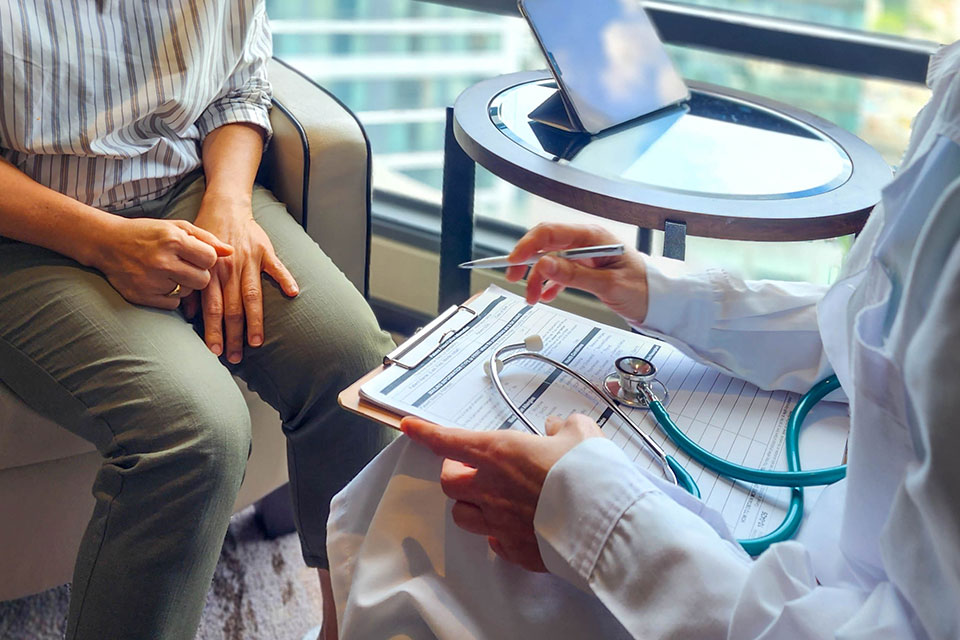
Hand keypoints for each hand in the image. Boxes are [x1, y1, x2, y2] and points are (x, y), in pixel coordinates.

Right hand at [92, 217, 231, 309]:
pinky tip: (158, 282)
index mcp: (173, 240)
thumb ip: (206, 238)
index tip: (196, 255)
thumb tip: (231, 252)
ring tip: (169, 272)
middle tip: (184, 266)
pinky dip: (170, 296)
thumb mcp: (177, 227)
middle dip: (198, 274)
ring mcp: (152, 281)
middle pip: (204, 280)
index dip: (206, 258)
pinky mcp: (143, 297)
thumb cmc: (148, 233)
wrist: (108, 243)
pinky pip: (173, 304)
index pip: (210, 259)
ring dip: (184, 285)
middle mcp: (163, 261)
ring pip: (189, 293)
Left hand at [192, 193, 297, 361]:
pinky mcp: (265, 251)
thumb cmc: (207, 235)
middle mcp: (230, 270)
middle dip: (233, 335)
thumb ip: (193, 285)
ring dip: (255, 321)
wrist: (225, 206)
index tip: (215, 351)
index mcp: (212, 273)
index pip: (213, 308)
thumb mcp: (193, 257)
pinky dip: (285, 279)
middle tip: (234, 358)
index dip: (214, 330)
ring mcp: (249, 261)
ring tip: (257, 342)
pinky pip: (276, 267)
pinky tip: (293, 294)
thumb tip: (187, 313)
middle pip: (233, 308)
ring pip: (252, 296)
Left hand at [401, 413, 601, 571]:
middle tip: (469, 468)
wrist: (606, 524)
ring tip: (488, 498)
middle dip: (454, 474)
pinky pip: (493, 541)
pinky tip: (513, 525)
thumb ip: (564, 427)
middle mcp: (491, 489)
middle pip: (449, 483)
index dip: (425, 432)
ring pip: (463, 515)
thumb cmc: (590, 474)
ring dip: (469, 504)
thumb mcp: (582, 434)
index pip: (449, 441)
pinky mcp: (515, 551)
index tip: (408, 427)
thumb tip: (558, 427)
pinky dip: (496, 532)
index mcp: (500, 453)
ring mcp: (500, 523)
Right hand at [506, 223, 649, 324]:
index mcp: (593, 237)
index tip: (513, 261)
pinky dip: (550, 284)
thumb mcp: (607, 285)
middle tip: (514, 279)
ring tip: (532, 297)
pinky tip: (547, 296)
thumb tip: (544, 264)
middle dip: (527, 261)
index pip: (550, 233)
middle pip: (546, 244)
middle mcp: (587, 242)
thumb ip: (573, 275)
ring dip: (537, 278)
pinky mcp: (586, 269)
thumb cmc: (644, 290)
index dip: (527, 245)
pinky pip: (560, 272)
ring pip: (550, 260)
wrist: (661, 302)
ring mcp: (586, 255)